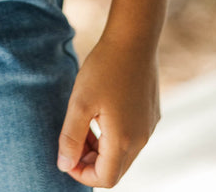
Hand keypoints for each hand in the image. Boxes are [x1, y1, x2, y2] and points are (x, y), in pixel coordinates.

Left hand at [57, 34, 160, 187]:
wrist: (133, 38)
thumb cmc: (104, 68)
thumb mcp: (80, 101)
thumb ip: (71, 137)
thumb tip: (64, 166)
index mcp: (124, 140)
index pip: (105, 178)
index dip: (82, 174)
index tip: (66, 156)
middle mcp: (141, 138)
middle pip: (115, 169)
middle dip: (90, 163)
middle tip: (72, 141)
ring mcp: (149, 126)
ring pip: (123, 154)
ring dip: (101, 149)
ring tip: (83, 124)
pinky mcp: (151, 114)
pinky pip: (131, 137)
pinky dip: (113, 136)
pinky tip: (99, 112)